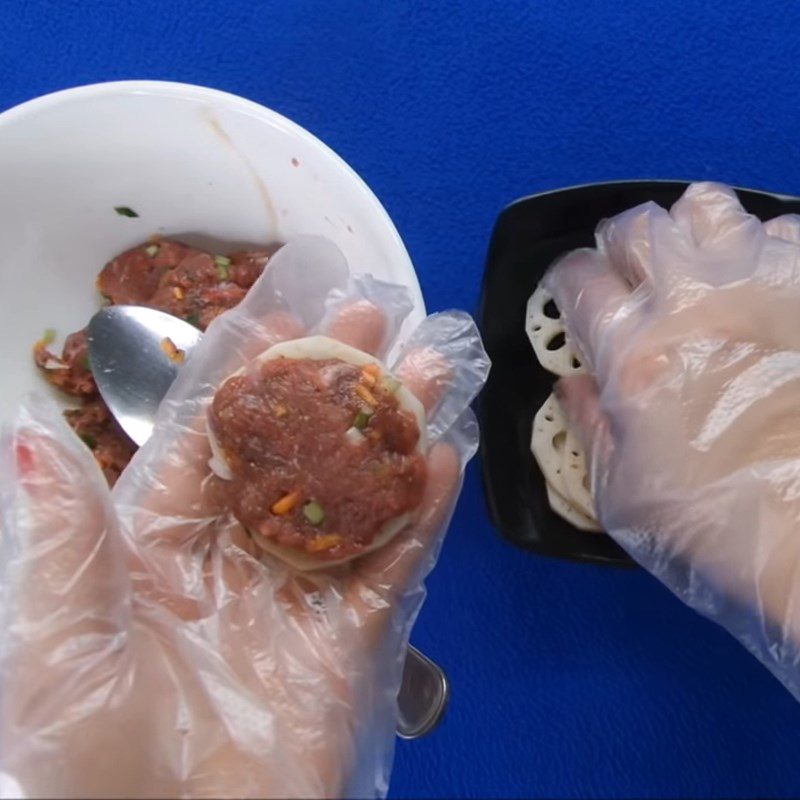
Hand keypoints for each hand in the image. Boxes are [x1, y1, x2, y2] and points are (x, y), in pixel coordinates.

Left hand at [0, 238, 488, 798]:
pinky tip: (440, 459)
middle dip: (331, 386)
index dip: (243, 378)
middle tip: (370, 320)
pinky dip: (420, 515)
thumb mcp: (60, 647)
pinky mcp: (348, 640)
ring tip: (427, 369)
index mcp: (159, 546)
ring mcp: (298, 594)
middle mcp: (234, 556)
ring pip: (353, 497)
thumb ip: (65, 539)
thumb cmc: (92, 766)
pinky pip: (390, 566)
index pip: (209, 440)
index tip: (279, 318)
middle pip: (293, 455)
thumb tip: (29, 433)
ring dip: (389, 433)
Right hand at [546, 182, 799, 699]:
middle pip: (636, 228)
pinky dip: (758, 242)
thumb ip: (588, 426)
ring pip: (705, 205)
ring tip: (693, 263)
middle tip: (627, 275)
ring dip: (686, 227)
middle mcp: (690, 301)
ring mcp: (761, 283)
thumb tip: (572, 382)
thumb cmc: (717, 524)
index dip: (566, 279)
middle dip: (618, 244)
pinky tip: (759, 279)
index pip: (577, 280)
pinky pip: (779, 226)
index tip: (572, 293)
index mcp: (632, 352)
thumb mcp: (621, 494)